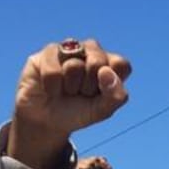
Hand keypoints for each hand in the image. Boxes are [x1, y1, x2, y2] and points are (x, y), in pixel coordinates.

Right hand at [7, 39, 131, 168]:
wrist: (47, 120)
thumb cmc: (78, 112)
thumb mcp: (101, 111)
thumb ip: (114, 96)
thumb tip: (106, 71)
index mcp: (110, 64)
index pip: (121, 64)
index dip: (111, 83)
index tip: (101, 94)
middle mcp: (92, 51)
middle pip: (97, 62)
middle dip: (88, 86)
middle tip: (81, 93)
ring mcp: (70, 49)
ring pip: (74, 66)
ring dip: (70, 86)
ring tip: (66, 90)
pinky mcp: (48, 52)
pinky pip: (53, 72)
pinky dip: (53, 88)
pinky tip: (51, 88)